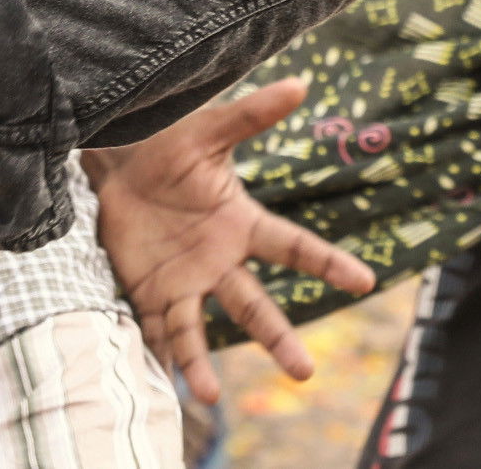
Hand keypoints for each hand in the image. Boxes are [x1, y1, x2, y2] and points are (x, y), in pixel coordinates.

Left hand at [91, 78, 378, 404]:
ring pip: (199, 330)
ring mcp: (184, 281)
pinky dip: (162, 356)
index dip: (329, 264)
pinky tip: (165, 386)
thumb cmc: (169, 144)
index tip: (365, 283)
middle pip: (254, 305)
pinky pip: (157, 329)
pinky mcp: (149, 291)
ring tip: (208, 397)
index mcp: (242, 223)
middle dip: (278, 338)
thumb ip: (252, 114)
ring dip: (203, 365)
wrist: (115, 162)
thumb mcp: (209, 130)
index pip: (294, 247)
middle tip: (304, 373)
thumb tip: (301, 82)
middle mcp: (219, 261)